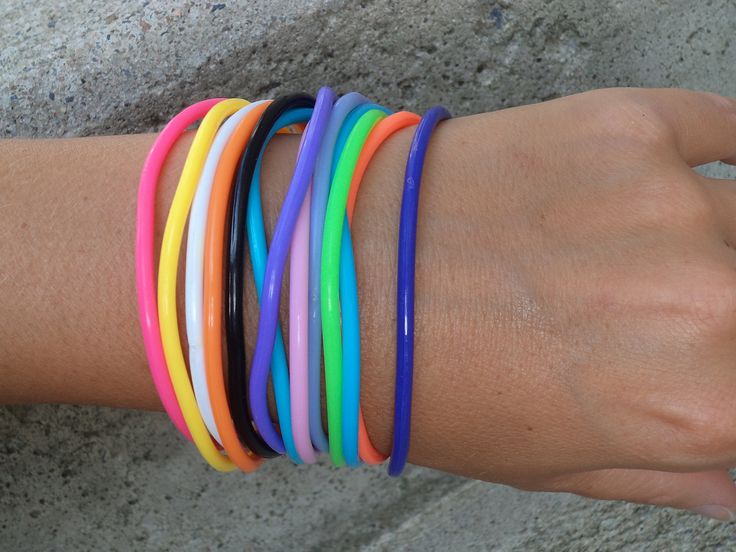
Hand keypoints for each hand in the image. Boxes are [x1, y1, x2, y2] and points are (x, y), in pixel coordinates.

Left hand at [374, 88, 735, 519]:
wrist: (342, 278)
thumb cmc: (428, 382)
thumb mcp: (550, 464)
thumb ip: (669, 474)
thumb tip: (732, 480)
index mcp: (693, 403)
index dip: (723, 384)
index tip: (701, 372)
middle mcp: (705, 297)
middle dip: (718, 320)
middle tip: (660, 317)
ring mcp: (664, 199)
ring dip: (712, 246)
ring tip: (647, 261)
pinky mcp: (622, 124)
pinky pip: (721, 127)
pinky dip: (718, 153)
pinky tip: (677, 186)